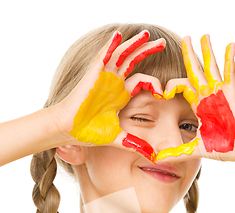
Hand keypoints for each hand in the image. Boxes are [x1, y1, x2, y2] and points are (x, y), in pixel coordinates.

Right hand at [49, 30, 165, 161]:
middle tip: (163, 43)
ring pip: (121, 54)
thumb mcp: (118, 138)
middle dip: (147, 51)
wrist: (70, 130)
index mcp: (121, 95)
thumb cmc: (89, 132)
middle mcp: (115, 83)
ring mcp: (104, 77)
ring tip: (146, 34)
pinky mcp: (94, 74)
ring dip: (133, 43)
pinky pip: (104, 55)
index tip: (164, 93)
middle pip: (134, 61)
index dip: (155, 85)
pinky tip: (119, 35)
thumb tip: (152, 156)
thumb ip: (135, 144)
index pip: (142, 81)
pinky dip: (111, 45)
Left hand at [158, 35, 234, 163]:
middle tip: (185, 38)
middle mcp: (208, 95)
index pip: (181, 87)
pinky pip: (230, 72)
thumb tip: (157, 160)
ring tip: (203, 35)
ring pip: (211, 66)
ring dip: (207, 51)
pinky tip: (230, 45)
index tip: (161, 93)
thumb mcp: (194, 149)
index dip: (170, 87)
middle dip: (190, 55)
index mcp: (198, 105)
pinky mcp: (232, 93)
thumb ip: (176, 152)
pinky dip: (230, 58)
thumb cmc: (224, 147)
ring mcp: (220, 92)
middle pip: (195, 70)